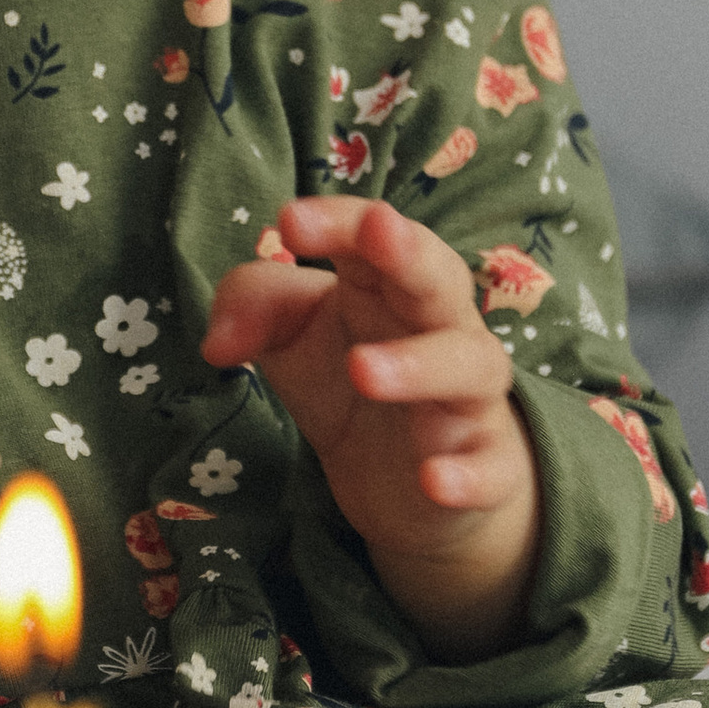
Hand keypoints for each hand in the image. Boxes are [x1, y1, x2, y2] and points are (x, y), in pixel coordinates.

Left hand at [202, 195, 540, 662]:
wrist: (412, 485)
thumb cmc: (349, 379)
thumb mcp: (289, 337)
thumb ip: (251, 310)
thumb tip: (217, 345)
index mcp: (388, 286)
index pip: (371, 238)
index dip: (338, 222)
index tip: (289, 222)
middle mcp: (441, 328)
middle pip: (440, 278)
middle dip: (410, 251)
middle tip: (378, 230)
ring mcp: (469, 398)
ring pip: (470, 365)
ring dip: (421, 364)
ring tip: (362, 369)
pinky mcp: (488, 466)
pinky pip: (492, 467)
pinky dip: (469, 475)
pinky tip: (435, 480)